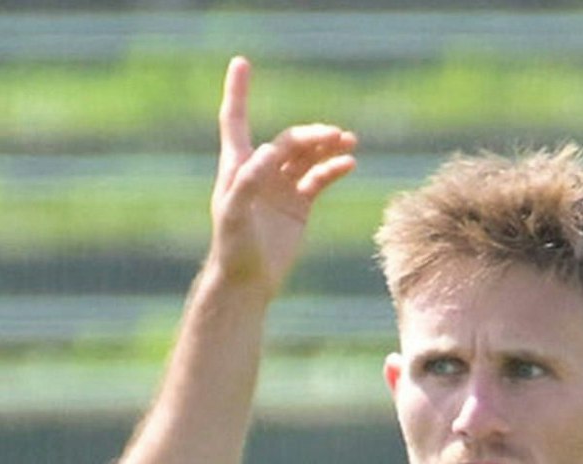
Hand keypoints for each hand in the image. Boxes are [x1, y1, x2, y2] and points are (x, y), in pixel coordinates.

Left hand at [207, 56, 356, 292]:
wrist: (248, 283)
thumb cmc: (233, 249)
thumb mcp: (235, 215)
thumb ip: (248, 182)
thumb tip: (270, 152)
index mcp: (237, 168)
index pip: (235, 121)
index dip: (237, 92)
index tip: (241, 62)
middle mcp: (259, 173)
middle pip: (288, 140)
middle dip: (311, 134)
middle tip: (334, 135)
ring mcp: (281, 187)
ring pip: (307, 155)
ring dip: (327, 145)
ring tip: (348, 142)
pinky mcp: (299, 205)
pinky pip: (320, 177)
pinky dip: (333, 167)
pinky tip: (348, 163)